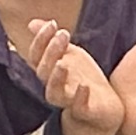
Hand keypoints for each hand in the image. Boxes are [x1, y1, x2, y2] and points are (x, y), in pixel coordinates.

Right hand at [26, 17, 124, 134]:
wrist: (104, 108)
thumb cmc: (83, 79)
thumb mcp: (70, 55)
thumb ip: (52, 41)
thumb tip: (31, 23)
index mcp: (50, 71)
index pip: (36, 56)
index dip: (40, 41)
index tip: (52, 23)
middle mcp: (55, 86)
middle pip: (43, 71)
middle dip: (51, 52)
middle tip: (64, 33)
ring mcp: (68, 100)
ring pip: (54, 93)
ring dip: (56, 78)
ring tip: (62, 63)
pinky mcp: (84, 112)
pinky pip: (78, 107)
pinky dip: (79, 97)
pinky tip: (84, 87)